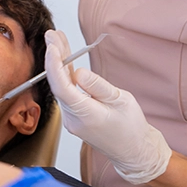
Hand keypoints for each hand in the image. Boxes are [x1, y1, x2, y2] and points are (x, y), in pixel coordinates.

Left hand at [45, 30, 171, 183]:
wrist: (134, 151)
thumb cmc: (132, 128)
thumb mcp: (121, 101)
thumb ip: (98, 86)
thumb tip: (79, 72)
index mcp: (84, 115)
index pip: (62, 87)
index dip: (54, 65)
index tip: (52, 46)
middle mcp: (72, 118)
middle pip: (58, 83)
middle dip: (54, 57)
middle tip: (52, 35)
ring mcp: (72, 118)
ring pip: (61, 85)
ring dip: (59, 63)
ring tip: (57, 39)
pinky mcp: (75, 115)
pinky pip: (67, 91)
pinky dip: (65, 74)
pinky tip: (65, 58)